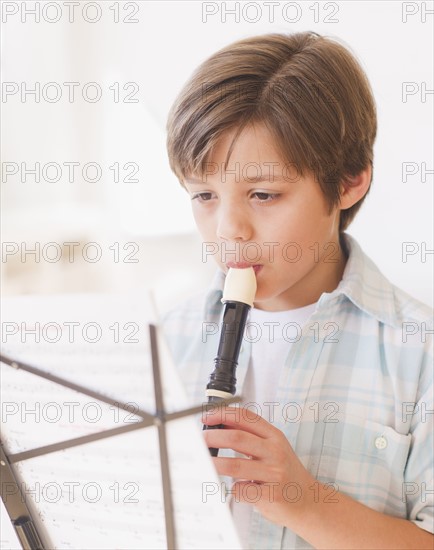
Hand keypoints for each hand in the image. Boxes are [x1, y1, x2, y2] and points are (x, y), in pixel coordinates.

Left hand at [202, 405, 315, 527]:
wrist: (310, 501)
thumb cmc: (286, 473)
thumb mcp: (273, 448)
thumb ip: (251, 437)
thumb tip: (220, 425)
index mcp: (274, 436)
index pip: (246, 418)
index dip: (223, 414)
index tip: (207, 417)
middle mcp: (275, 451)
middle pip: (237, 438)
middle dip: (213, 437)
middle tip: (200, 441)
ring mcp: (274, 473)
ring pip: (235, 465)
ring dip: (214, 463)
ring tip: (204, 463)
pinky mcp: (271, 495)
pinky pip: (242, 490)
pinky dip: (233, 489)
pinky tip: (233, 488)